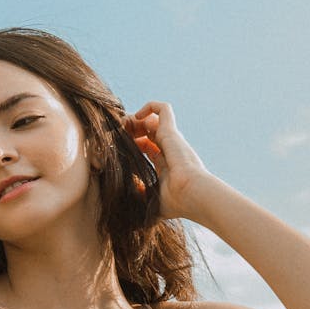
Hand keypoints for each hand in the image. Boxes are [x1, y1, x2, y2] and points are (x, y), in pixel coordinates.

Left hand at [124, 101, 208, 219]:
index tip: (120, 150)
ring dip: (134, 119)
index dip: (133, 144)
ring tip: (123, 127)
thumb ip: (141, 197)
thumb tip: (129, 198)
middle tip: (118, 137)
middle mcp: (169, 149)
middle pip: (147, 132)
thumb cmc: (176, 202)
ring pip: (152, 119)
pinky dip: (149, 107)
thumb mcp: (152, 201)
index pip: (147, 147)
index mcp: (165, 164)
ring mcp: (171, 139)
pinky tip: (136, 118)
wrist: (191, 194)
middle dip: (131, 131)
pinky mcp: (171, 131)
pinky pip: (162, 108)